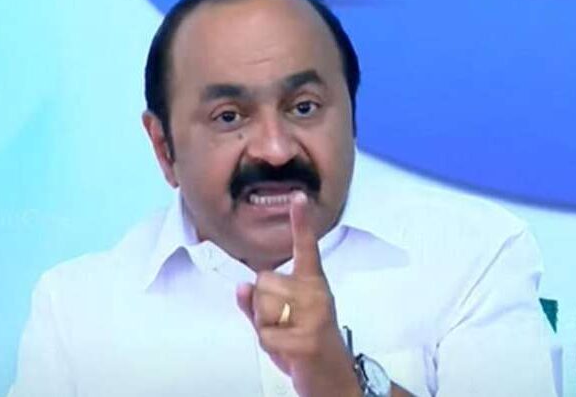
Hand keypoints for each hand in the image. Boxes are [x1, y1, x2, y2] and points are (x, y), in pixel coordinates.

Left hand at [236, 191, 360, 396]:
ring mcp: (314, 314)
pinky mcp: (307, 337)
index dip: (301, 222)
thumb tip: (240, 288)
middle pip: (263, 282)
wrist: (335, 382)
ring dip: (266, 328)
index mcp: (313, 285)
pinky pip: (265, 333)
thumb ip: (257, 306)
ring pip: (262, 306)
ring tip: (289, 338)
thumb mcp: (280, 324)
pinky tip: (290, 352)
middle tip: (287, 326)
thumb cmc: (306, 349)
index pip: (306, 249)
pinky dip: (269, 346)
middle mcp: (316, 293)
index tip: (297, 196)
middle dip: (263, 308)